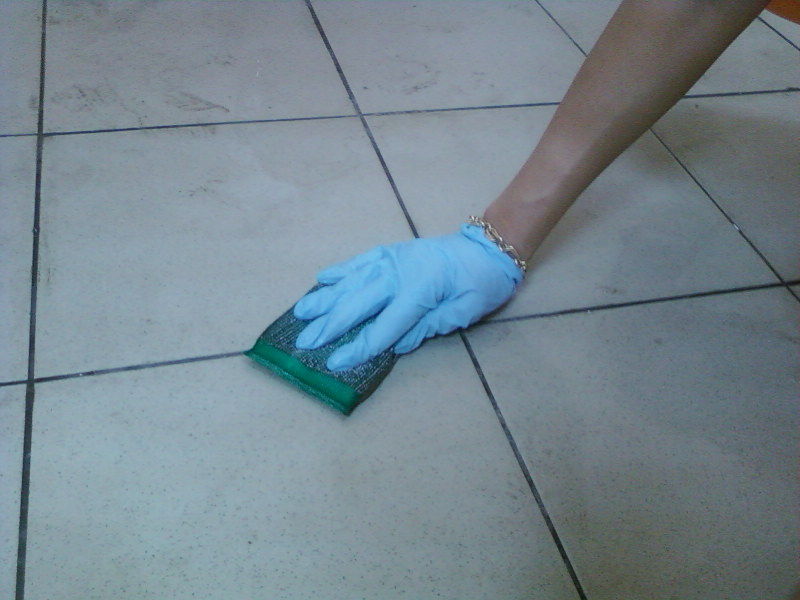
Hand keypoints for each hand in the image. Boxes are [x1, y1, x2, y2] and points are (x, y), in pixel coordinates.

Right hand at [293, 223, 523, 370]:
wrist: (489, 247)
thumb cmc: (482, 283)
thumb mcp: (464, 313)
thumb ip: (428, 328)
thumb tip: (395, 344)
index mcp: (420, 292)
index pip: (383, 328)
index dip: (358, 348)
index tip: (334, 363)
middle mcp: (399, 273)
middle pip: (358, 304)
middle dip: (330, 326)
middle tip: (304, 343)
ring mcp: (392, 260)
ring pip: (352, 282)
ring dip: (325, 299)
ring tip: (300, 313)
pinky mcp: (391, 252)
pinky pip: (360, 262)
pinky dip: (340, 271)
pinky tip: (321, 280)